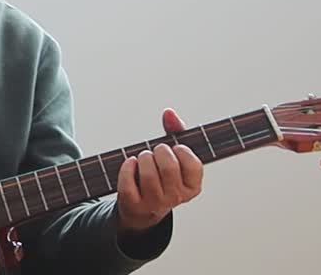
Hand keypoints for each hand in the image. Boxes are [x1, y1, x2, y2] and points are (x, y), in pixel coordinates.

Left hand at [116, 109, 204, 233]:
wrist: (142, 209)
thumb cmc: (161, 177)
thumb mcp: (174, 157)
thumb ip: (176, 132)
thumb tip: (169, 113)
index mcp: (192, 187)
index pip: (193, 165)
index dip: (182, 151)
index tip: (175, 148)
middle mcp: (175, 198)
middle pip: (168, 166)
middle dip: (159, 151)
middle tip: (156, 152)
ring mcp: (154, 203)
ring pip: (148, 173)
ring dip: (142, 158)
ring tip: (143, 159)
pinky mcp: (133, 204)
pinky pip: (128, 181)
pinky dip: (127, 167)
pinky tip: (131, 163)